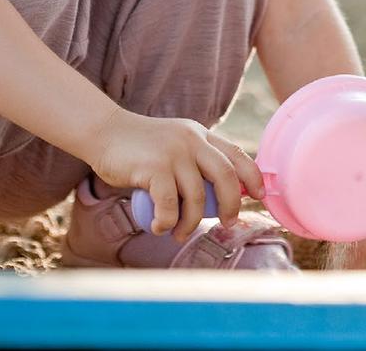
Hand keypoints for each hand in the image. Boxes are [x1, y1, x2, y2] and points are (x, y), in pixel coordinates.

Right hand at [80, 106, 264, 243]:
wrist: (106, 132)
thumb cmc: (140, 147)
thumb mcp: (175, 144)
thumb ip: (194, 160)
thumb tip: (218, 194)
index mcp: (201, 135)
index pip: (236, 154)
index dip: (253, 176)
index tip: (259, 196)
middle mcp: (192, 140)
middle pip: (226, 175)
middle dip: (232, 204)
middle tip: (227, 222)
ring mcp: (173, 153)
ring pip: (197, 196)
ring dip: (191, 222)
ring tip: (179, 233)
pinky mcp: (154, 166)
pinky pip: (168, 204)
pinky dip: (167, 222)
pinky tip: (160, 227)